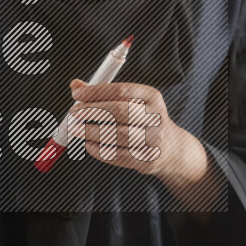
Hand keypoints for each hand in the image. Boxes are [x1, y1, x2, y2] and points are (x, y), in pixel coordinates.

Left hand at [66, 78, 225, 214]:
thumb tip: (76, 85)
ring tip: (75, 129)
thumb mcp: (132, 101)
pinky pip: (118, 155)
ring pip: (117, 135)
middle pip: (119, 112)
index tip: (76, 93)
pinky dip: (99, 150)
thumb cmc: (144, 119)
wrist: (171, 149)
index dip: (95, 92)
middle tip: (74, 113)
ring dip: (91, 132)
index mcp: (151, 96)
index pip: (121, 91)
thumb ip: (104, 92)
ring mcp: (153, 139)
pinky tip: (87, 144)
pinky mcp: (147, 159)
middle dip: (92, 111)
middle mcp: (156, 116)